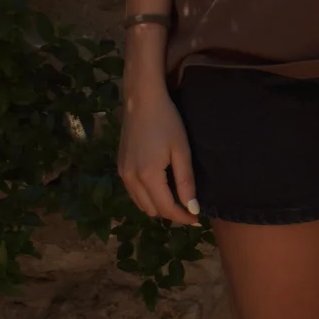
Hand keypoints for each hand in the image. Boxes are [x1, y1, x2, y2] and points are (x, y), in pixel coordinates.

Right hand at [118, 78, 199, 227]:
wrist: (141, 99)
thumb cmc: (167, 121)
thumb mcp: (181, 150)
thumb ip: (186, 181)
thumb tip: (192, 209)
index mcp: (147, 176)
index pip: (166, 209)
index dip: (183, 217)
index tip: (198, 219)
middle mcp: (131, 180)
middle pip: (152, 211)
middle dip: (171, 213)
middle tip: (189, 206)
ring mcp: (123, 174)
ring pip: (141, 204)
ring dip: (158, 206)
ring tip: (177, 198)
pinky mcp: (120, 167)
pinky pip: (134, 193)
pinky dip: (147, 197)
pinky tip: (161, 187)